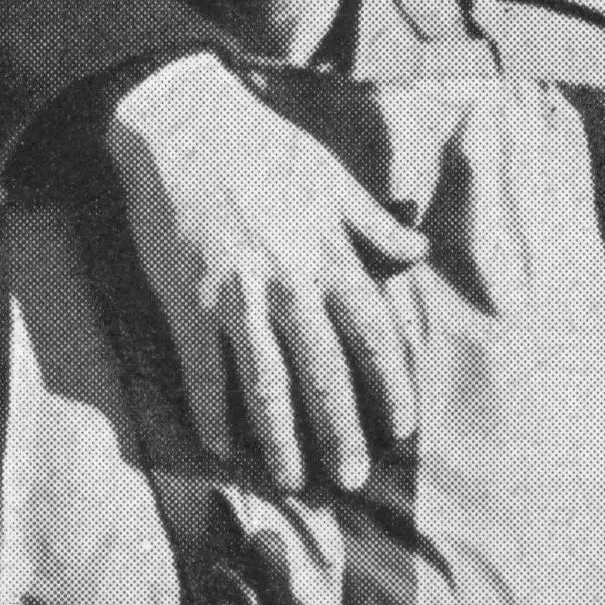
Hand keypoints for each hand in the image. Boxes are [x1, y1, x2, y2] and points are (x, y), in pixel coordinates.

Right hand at [109, 54, 427, 492]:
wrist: (185, 124)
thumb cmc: (263, 147)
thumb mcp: (331, 178)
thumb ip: (373, 225)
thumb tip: (418, 255)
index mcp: (331, 254)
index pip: (375, 337)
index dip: (392, 388)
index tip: (402, 429)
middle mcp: (291, 283)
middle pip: (325, 374)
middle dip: (340, 432)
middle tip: (351, 480)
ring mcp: (238, 296)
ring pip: (266, 384)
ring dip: (281, 439)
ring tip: (292, 480)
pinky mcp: (189, 300)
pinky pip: (203, 370)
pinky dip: (212, 412)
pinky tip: (220, 446)